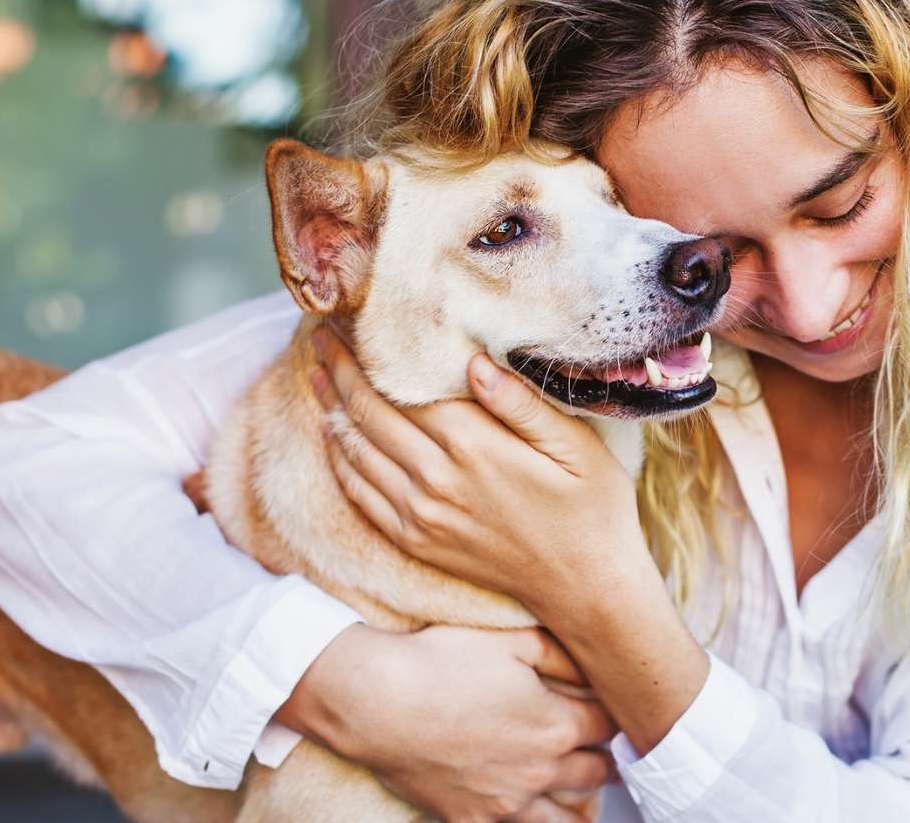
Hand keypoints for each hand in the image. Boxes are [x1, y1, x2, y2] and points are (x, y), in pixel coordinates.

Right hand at [275, 623, 614, 820]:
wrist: (377, 704)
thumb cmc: (441, 664)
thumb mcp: (512, 641)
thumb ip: (562, 655)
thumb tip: (595, 668)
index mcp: (556, 725)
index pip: (610, 728)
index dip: (614, 715)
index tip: (609, 708)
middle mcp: (540, 771)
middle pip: (599, 773)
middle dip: (604, 757)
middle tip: (599, 747)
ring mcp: (507, 803)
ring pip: (567, 819)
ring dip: (579, 801)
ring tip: (577, 788)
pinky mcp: (472, 820)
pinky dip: (530, 820)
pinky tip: (528, 809)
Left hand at [310, 327, 651, 623]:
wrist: (586, 587)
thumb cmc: (592, 509)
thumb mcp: (576, 447)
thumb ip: (522, 403)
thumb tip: (474, 361)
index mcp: (475, 447)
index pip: (401, 389)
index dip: (368, 354)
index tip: (350, 321)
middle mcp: (436, 480)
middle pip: (369, 414)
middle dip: (340, 371)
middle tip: (321, 336)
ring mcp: (420, 516)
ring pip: (356, 452)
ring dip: (331, 410)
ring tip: (317, 374)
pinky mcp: (416, 541)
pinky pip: (361, 495)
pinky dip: (341, 460)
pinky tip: (336, 437)